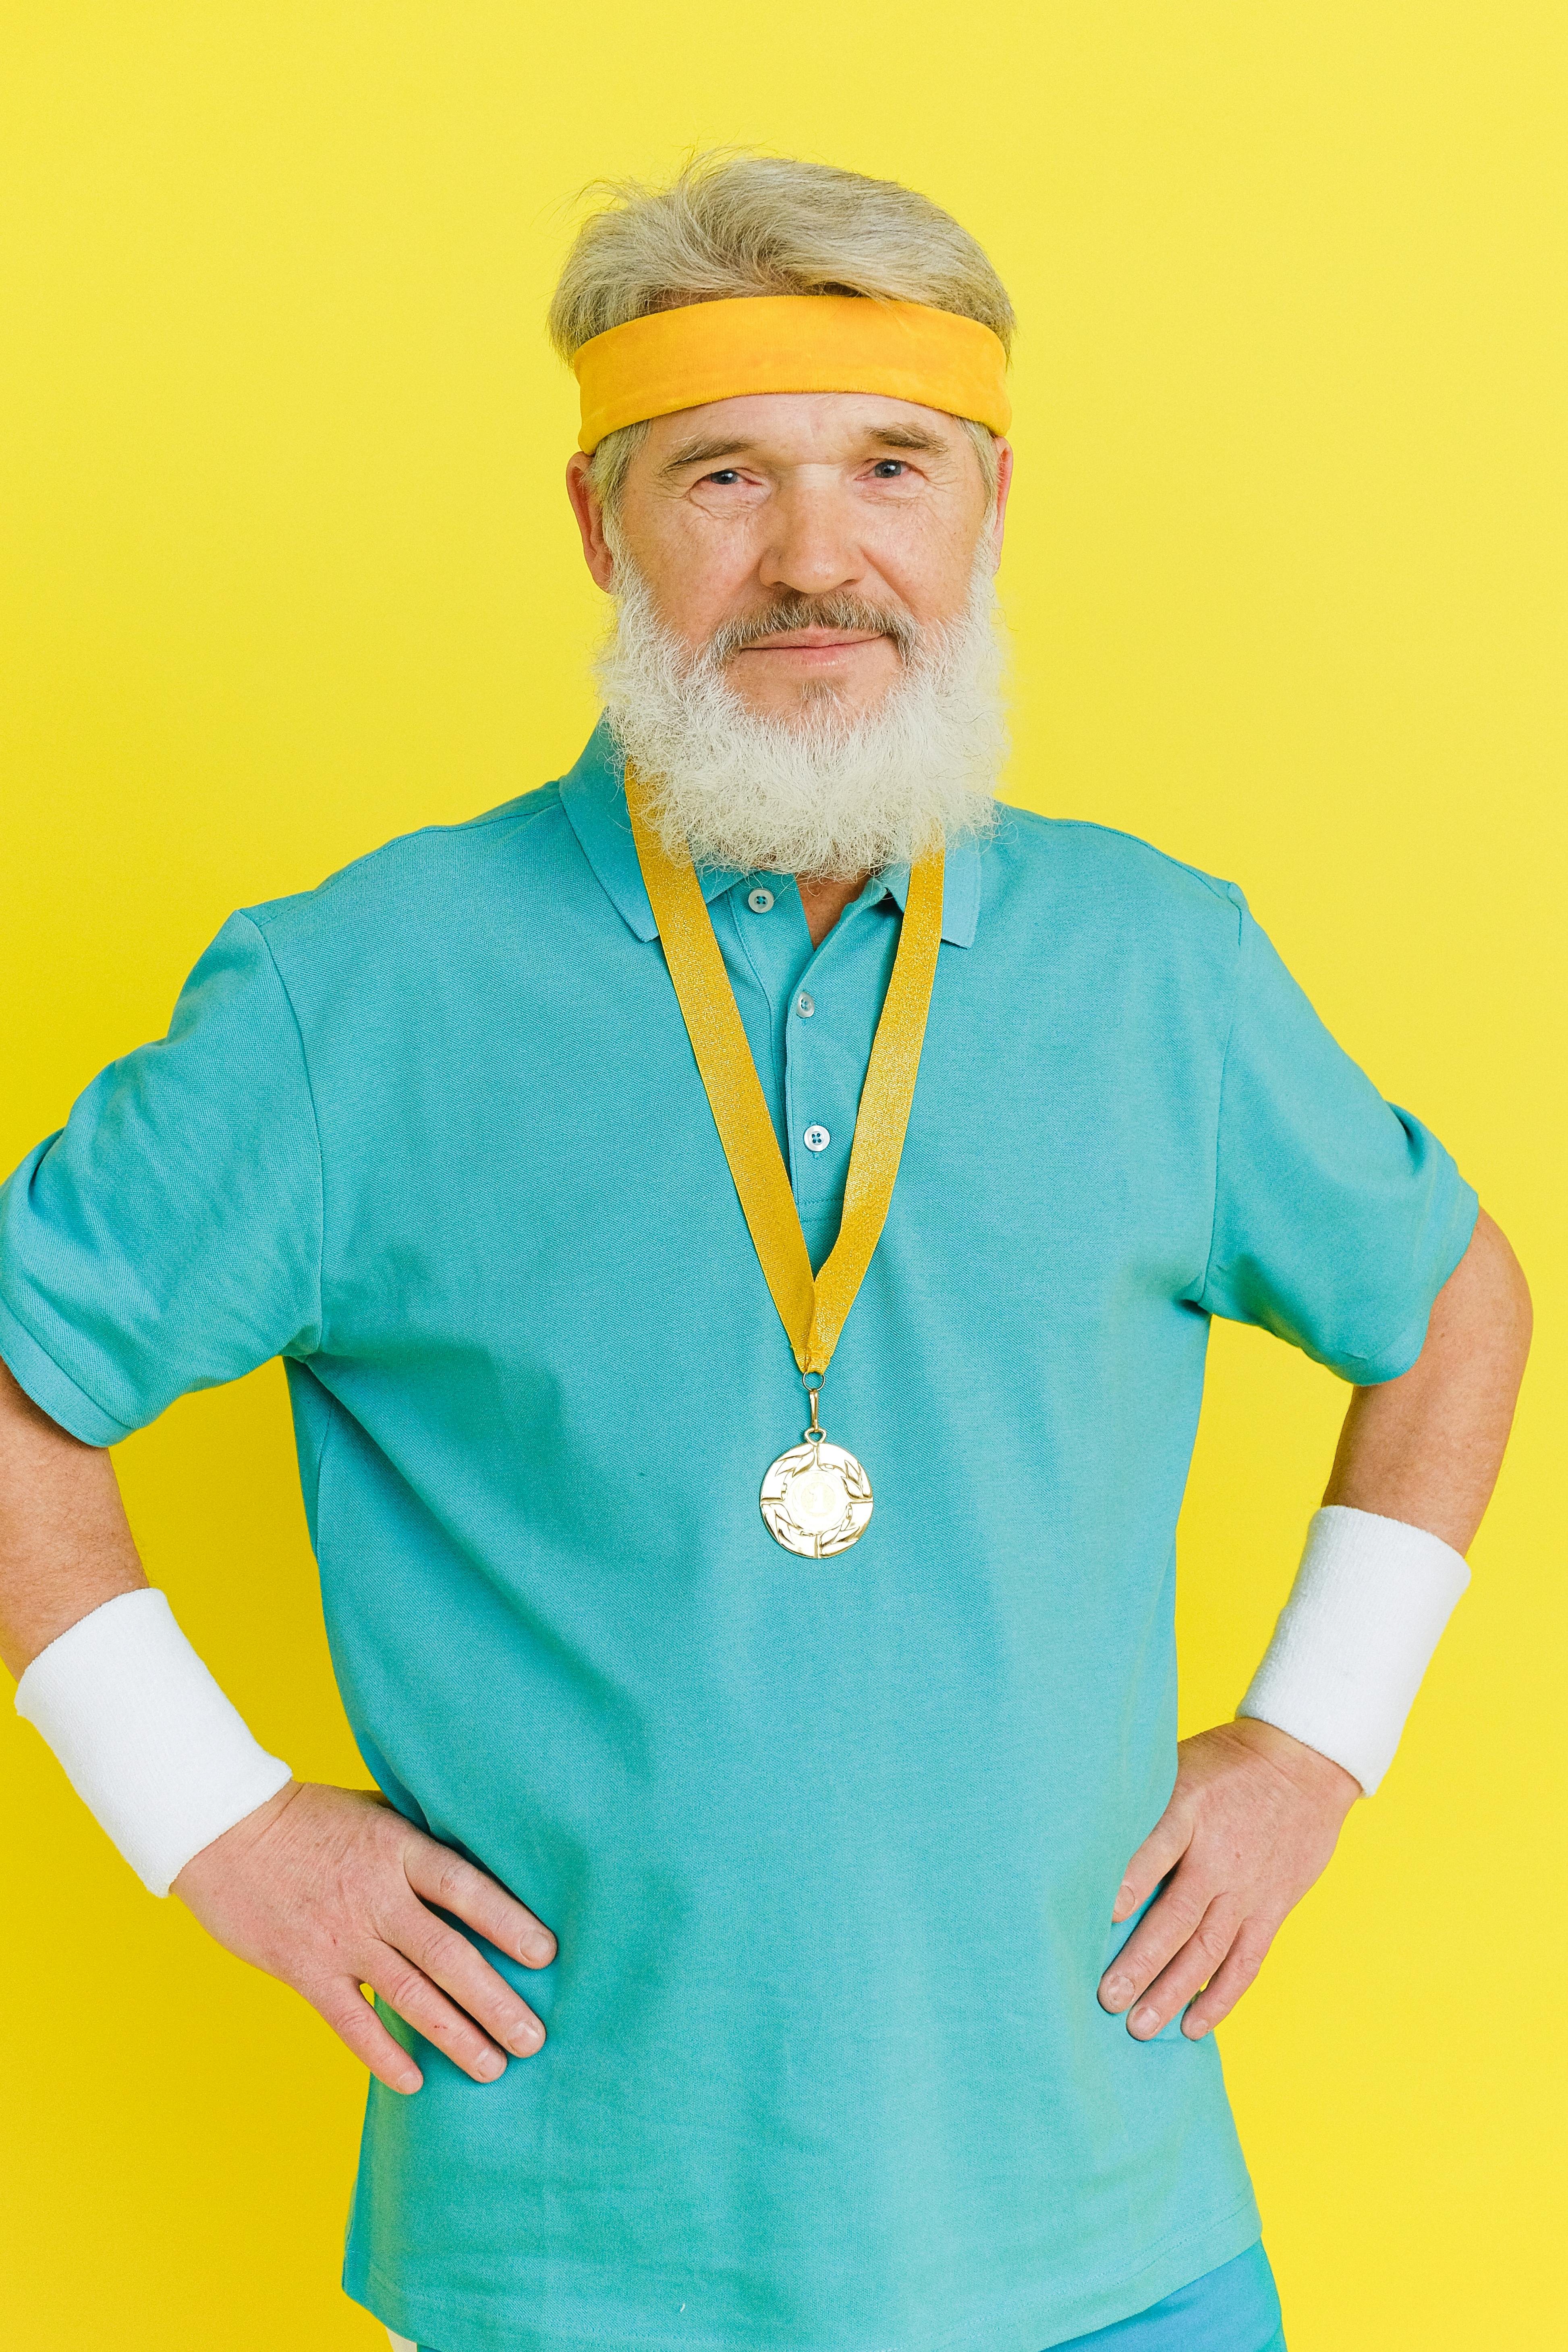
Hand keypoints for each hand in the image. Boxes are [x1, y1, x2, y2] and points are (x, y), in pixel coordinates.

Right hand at [172, 1780, 556, 2093]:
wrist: (224, 1829)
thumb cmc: (311, 1818)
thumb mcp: (377, 1815)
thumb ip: (420, 1847)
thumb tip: (482, 1871)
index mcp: (400, 1850)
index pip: (467, 1888)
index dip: (509, 1922)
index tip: (546, 1955)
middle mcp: (376, 1897)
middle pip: (448, 1955)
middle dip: (496, 2001)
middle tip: (534, 2038)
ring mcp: (340, 1937)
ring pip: (410, 1995)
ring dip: (456, 2036)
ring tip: (494, 2068)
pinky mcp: (304, 1969)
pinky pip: (352, 2021)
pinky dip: (384, 2054)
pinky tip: (415, 2082)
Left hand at [1097, 1718, 1357, 2041]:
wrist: (1303, 1765)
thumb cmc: (1226, 1764)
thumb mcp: (1180, 1763)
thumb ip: (1144, 1803)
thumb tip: (1085, 1833)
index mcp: (1191, 1808)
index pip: (1157, 1847)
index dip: (1130, 1882)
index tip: (1102, 1917)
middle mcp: (1219, 1855)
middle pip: (1178, 1915)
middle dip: (1141, 1961)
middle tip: (1107, 1998)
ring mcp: (1248, 1887)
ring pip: (1208, 1948)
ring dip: (1173, 1991)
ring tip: (1140, 2026)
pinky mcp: (1273, 1908)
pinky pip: (1246, 1960)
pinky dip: (1220, 1997)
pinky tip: (1194, 2025)